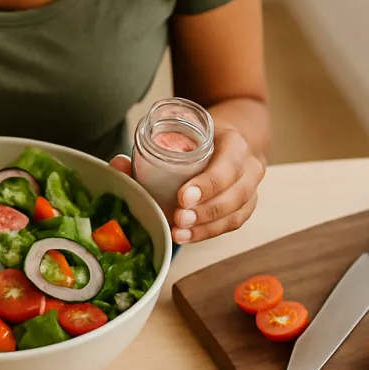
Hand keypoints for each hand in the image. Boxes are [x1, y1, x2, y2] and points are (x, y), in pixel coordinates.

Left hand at [110, 127, 264, 243]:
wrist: (227, 141)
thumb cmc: (201, 138)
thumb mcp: (184, 133)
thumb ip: (151, 149)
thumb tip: (117, 165)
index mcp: (235, 143)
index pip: (228, 166)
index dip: (207, 184)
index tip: (183, 196)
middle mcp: (249, 167)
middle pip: (234, 194)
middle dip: (205, 210)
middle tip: (178, 218)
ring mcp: (251, 190)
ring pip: (235, 214)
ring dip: (205, 227)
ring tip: (179, 232)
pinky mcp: (245, 208)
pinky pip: (231, 224)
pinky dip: (208, 233)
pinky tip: (187, 236)